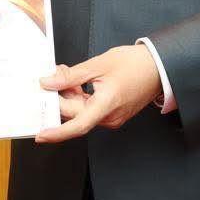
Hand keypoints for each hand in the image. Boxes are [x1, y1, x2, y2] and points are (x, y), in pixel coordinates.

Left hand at [35, 44, 159, 142]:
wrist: (158, 66)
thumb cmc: (134, 64)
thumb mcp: (97, 65)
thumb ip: (70, 76)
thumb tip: (49, 82)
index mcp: (106, 105)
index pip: (77, 126)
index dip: (58, 133)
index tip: (42, 135)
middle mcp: (109, 117)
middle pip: (75, 114)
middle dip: (60, 97)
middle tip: (52, 76)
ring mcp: (112, 116)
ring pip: (81, 111)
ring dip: (69, 95)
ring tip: (66, 73)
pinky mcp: (113, 113)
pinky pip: (90, 109)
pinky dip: (80, 96)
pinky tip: (76, 81)